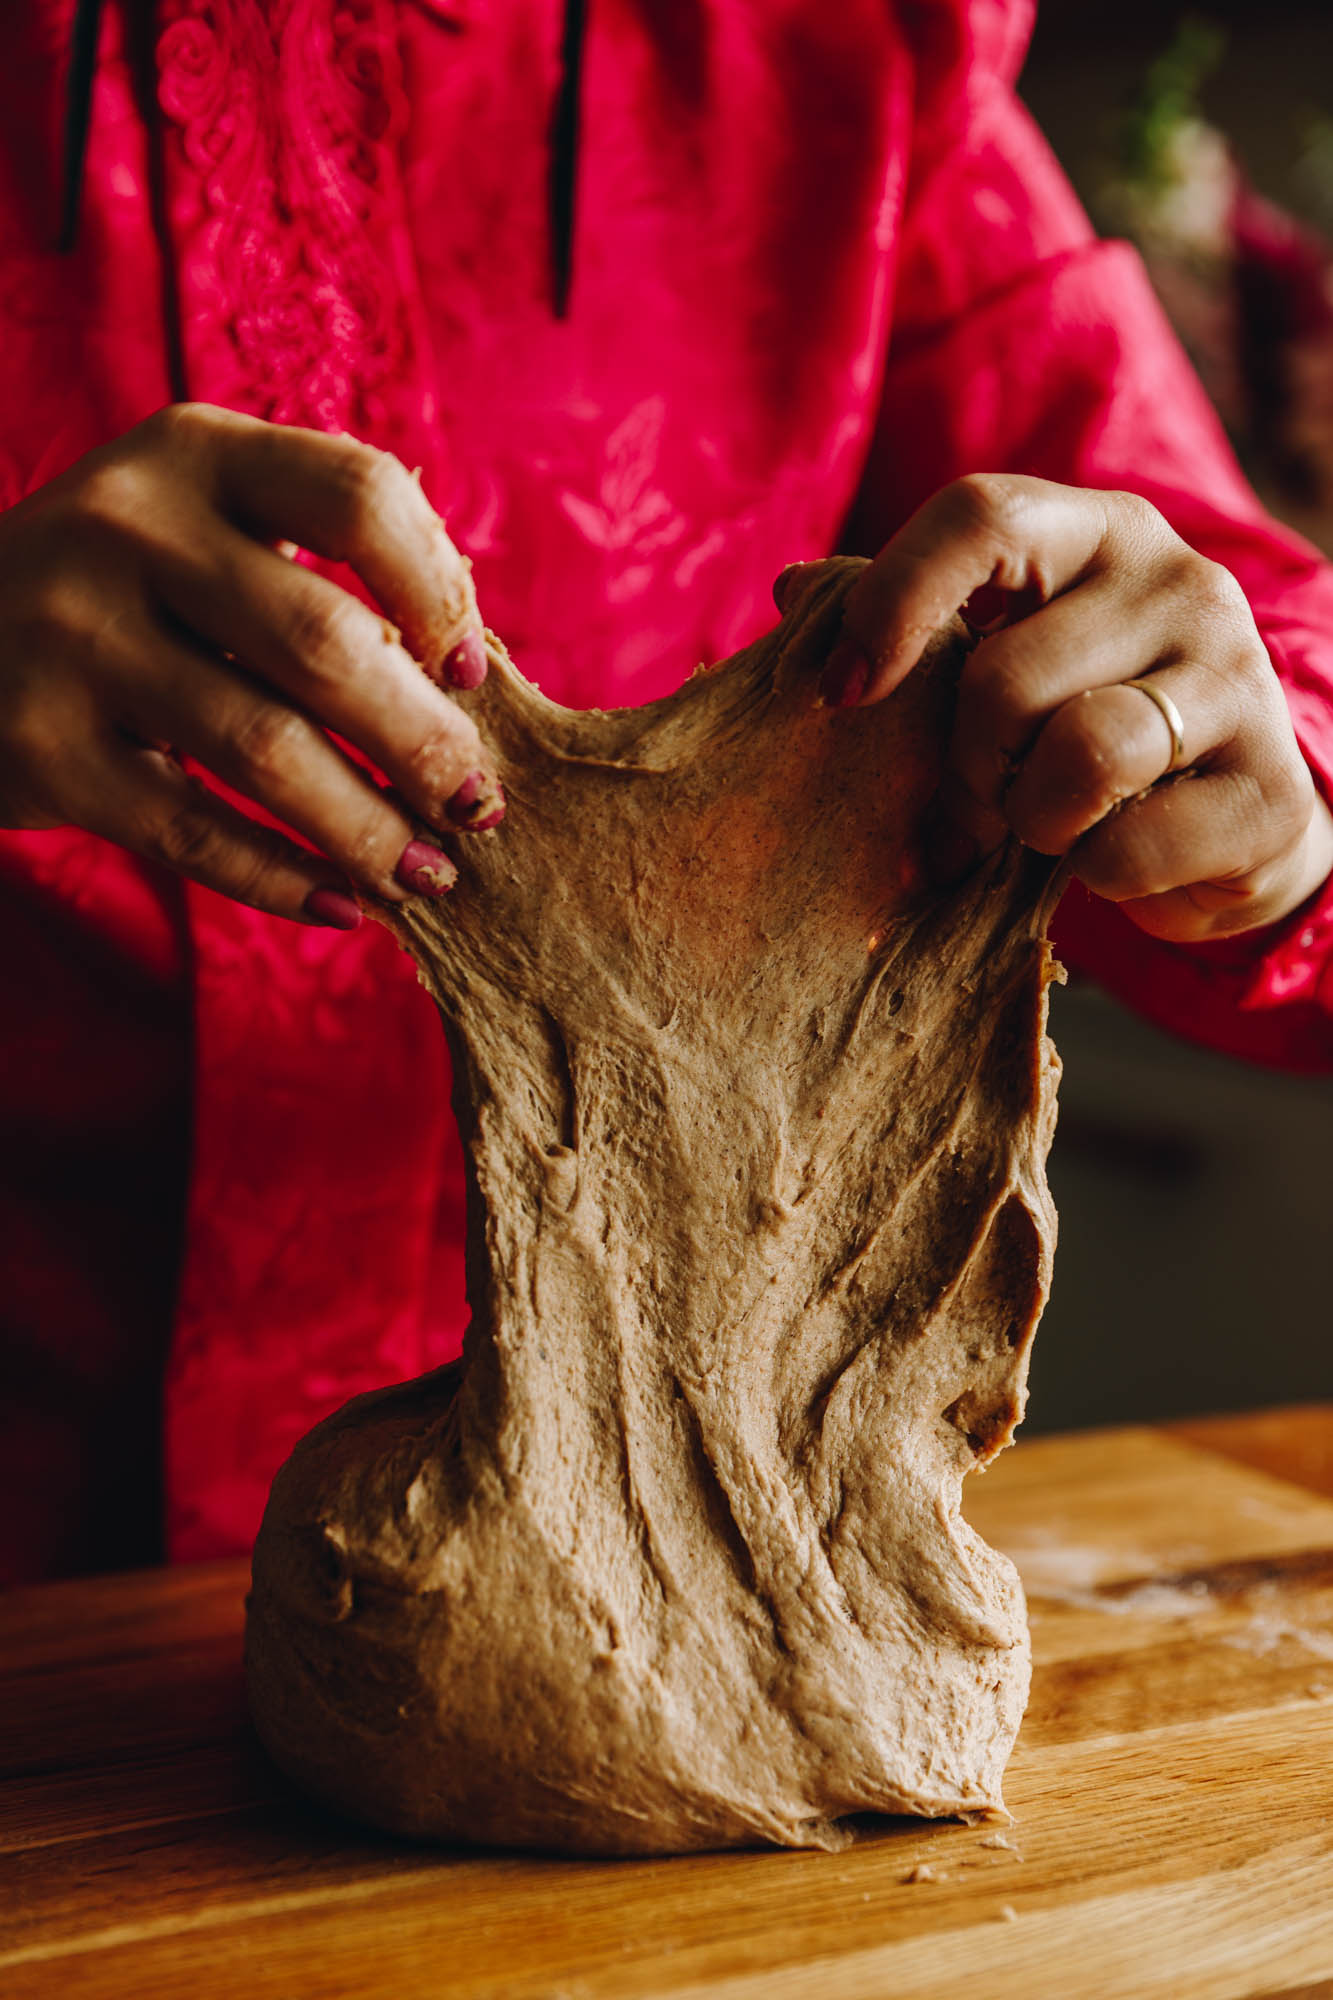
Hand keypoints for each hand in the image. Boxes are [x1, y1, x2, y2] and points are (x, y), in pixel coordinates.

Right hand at [0, 404, 502, 928]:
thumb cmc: (129, 589)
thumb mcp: (205, 524)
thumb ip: (319, 566)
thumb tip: (466, 688)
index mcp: (196, 453)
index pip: (359, 495)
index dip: (441, 589)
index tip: (470, 673)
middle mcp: (127, 528)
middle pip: (323, 638)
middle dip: (424, 739)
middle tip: (476, 803)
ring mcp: (72, 637)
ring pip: (265, 749)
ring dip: (370, 828)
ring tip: (430, 873)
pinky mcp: (41, 748)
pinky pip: (195, 834)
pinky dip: (284, 880)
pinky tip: (345, 906)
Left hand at [778, 475, 1332, 941]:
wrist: (1231, 813)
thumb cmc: (1081, 719)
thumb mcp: (1002, 652)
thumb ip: (909, 620)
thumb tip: (793, 594)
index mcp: (1098, 532)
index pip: (981, 515)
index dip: (891, 602)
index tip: (839, 694)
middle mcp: (1181, 585)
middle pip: (1006, 679)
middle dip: (966, 766)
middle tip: (978, 795)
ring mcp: (1239, 683)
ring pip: (1079, 760)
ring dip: (1029, 819)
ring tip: (1043, 821)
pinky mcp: (1269, 793)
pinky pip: (1127, 849)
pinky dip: (1093, 872)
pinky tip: (1108, 852)